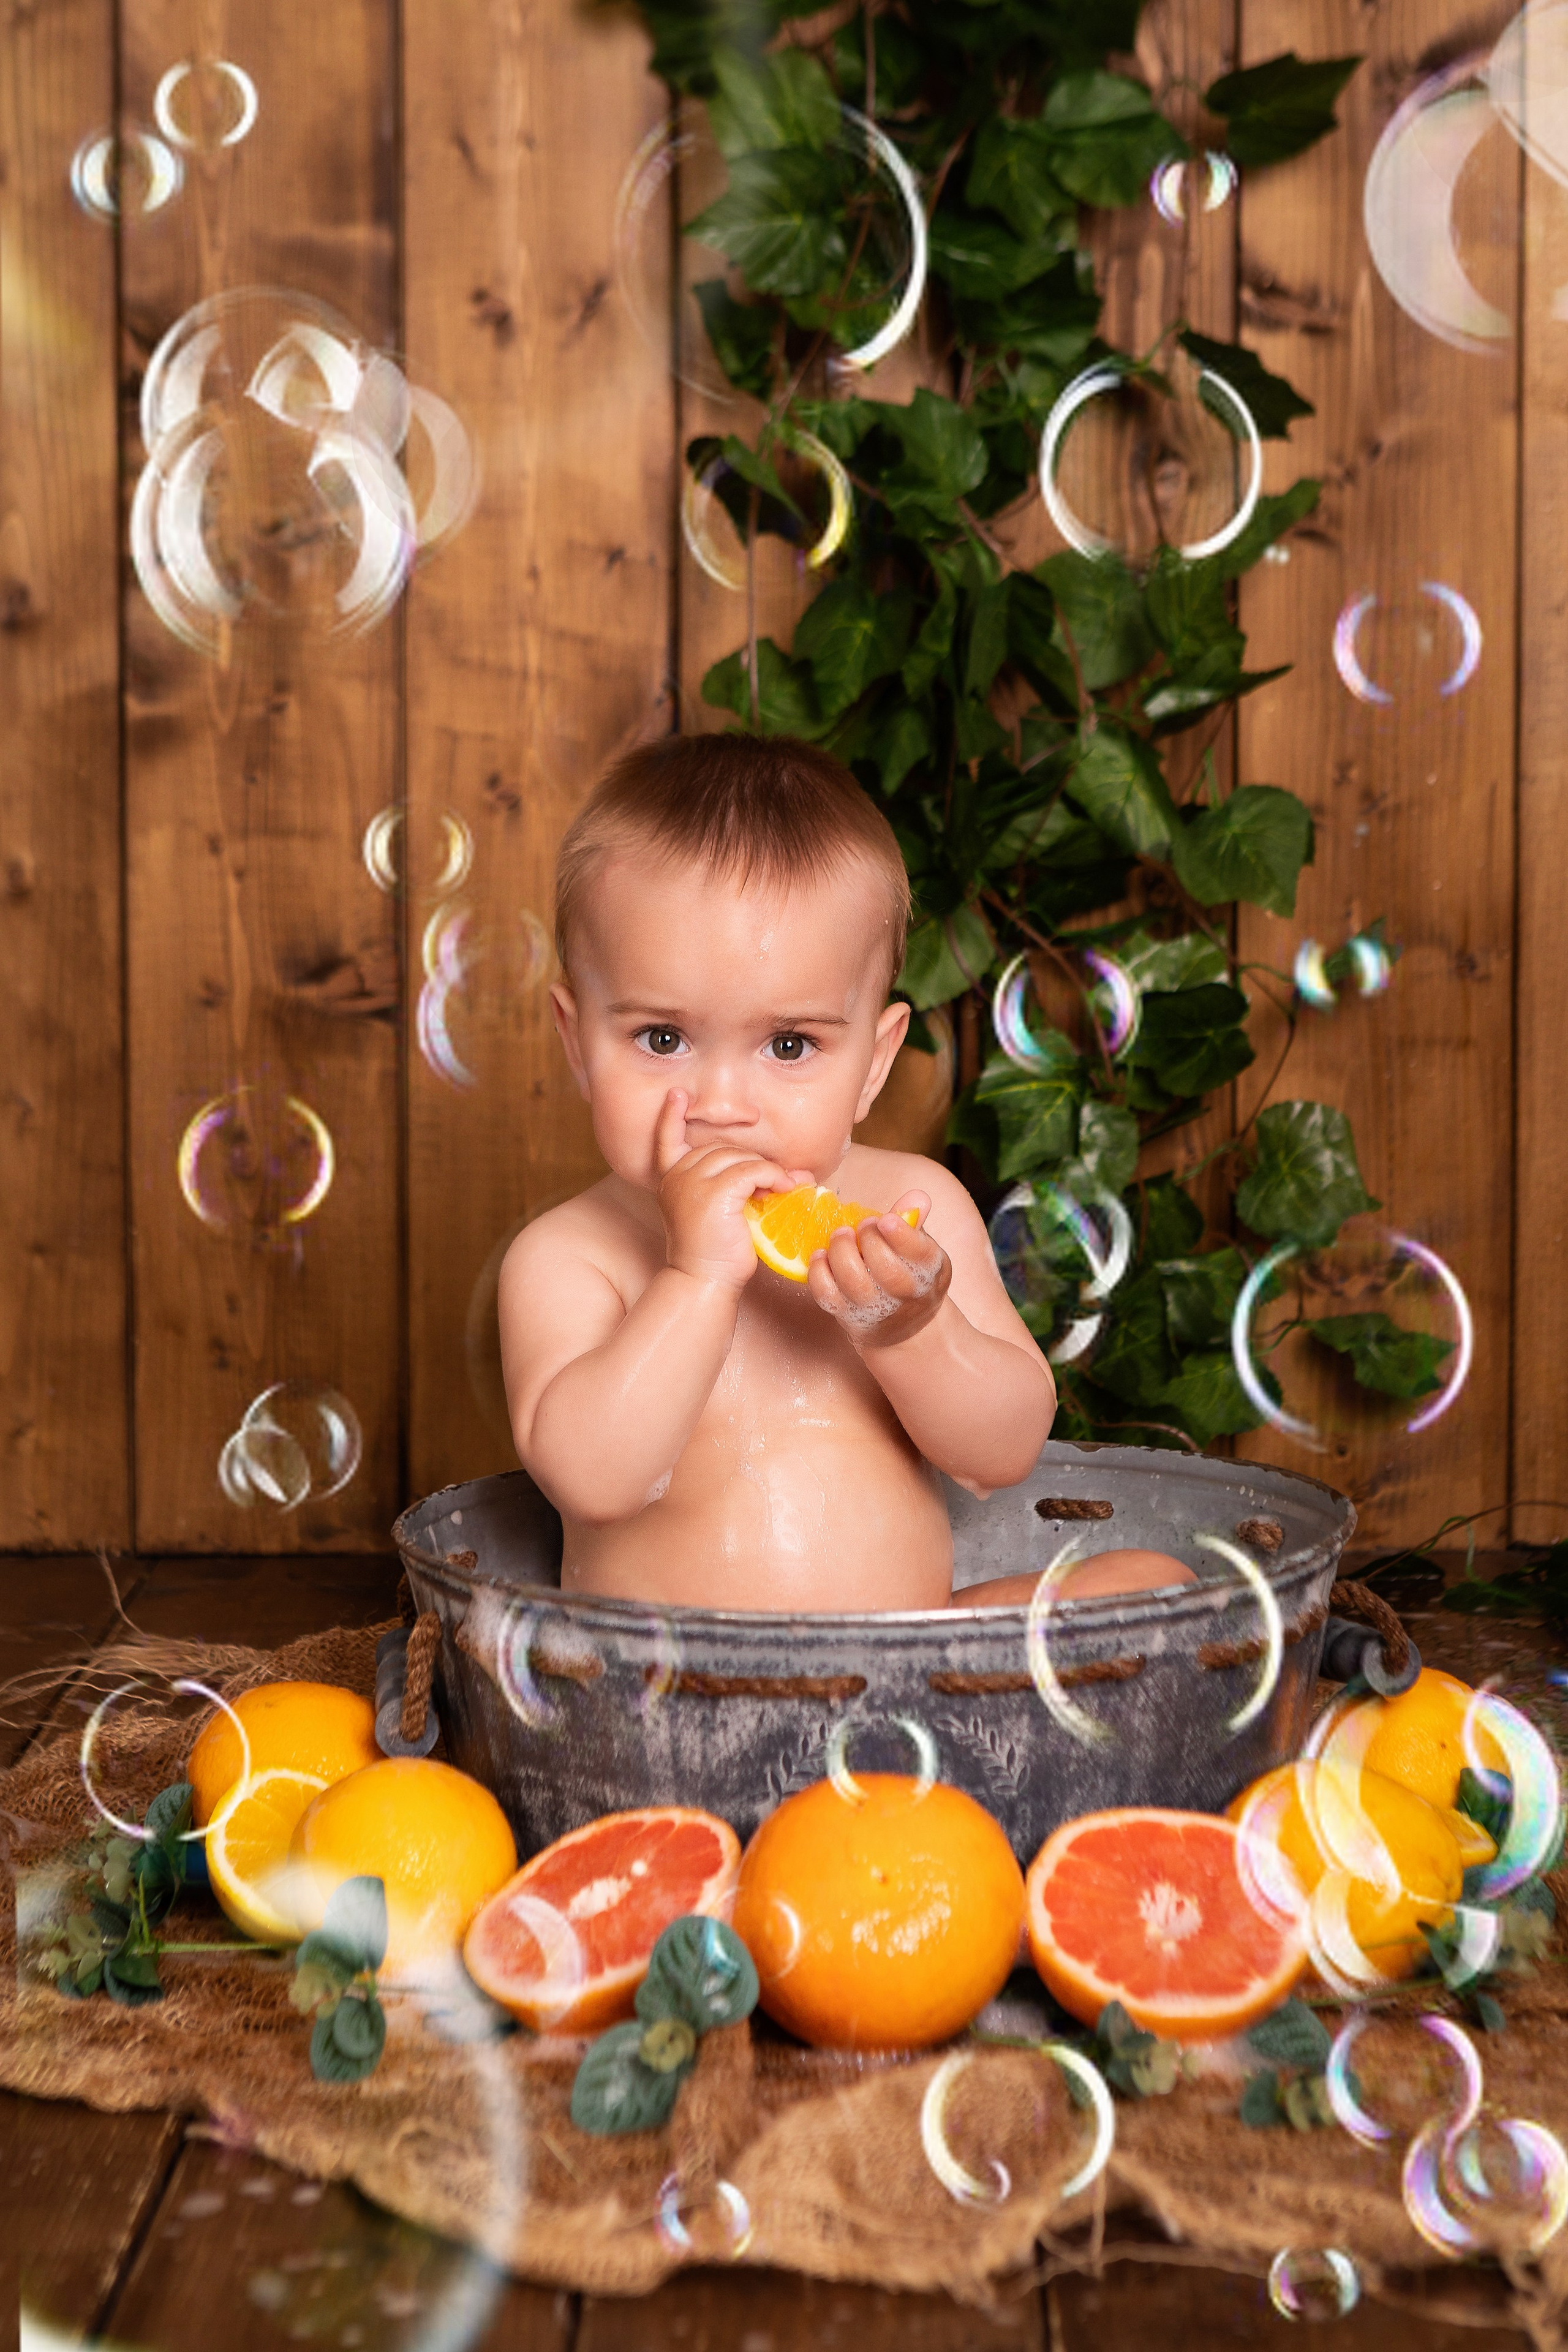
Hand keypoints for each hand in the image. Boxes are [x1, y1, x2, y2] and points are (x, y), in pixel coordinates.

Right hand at [654, 1090, 808, 1289]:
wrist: (704, 1282)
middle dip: (750, 1161)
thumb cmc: (713, 1253)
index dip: (670, 1118)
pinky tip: (784, 1188)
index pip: (666, 1140)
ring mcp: (693, 1182)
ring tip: (781, 1189)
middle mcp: (677, 1176)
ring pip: (739, 1156)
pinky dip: (774, 1177)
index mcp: (670, 1180)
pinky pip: (754, 1170)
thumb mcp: (714, 1212)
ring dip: (766, 1170)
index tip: (677, 1096)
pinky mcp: (715, 1192)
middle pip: (720, 1147)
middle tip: (774, 1182)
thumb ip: (729, 1186)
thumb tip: (780, 1172)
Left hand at [806, 1192, 949, 1349]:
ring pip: (855, 1284)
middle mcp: (906, 1294)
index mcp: (929, 1269)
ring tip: (842, 1235)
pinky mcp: (847, 1314)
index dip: (901, 1236)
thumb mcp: (919, 1247)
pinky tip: (821, 1256)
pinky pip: (827, 1296)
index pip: (920, 1254)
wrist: (901, 1322)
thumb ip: (913, 1220)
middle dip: (869, 1240)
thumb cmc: (908, 1271)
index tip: (885, 1220)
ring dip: (842, 1253)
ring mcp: (875, 1308)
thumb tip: (916, 1197)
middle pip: (887, 1270)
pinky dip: (819, 1273)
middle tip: (863, 1225)